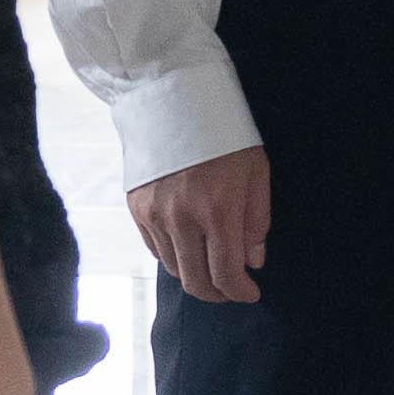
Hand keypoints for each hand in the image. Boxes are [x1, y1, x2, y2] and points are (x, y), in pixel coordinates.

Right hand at [129, 147, 271, 304]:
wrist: (176, 100)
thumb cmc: (225, 135)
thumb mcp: (256, 172)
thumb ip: (255, 221)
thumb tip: (252, 261)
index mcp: (217, 210)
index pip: (225, 273)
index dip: (240, 292)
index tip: (250, 293)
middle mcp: (181, 218)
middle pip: (196, 281)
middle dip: (218, 294)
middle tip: (232, 289)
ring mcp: (154, 215)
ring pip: (174, 269)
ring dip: (195, 276)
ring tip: (212, 266)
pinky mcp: (137, 208)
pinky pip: (155, 250)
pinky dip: (175, 257)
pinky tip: (190, 247)